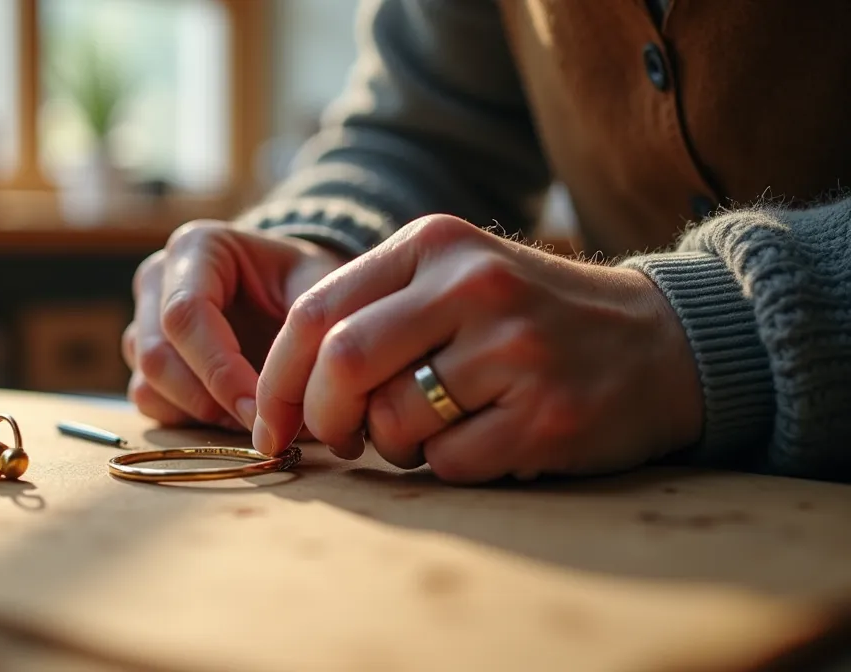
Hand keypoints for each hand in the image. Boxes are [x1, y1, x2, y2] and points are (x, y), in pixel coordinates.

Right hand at [123, 221, 347, 430]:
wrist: (295, 295)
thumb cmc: (308, 286)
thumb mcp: (320, 290)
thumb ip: (307, 333)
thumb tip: (293, 406)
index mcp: (197, 247)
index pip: (185, 314)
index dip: (220, 371)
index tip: (264, 411)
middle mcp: (158, 280)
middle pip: (157, 355)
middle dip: (212, 400)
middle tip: (263, 423)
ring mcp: (143, 321)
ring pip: (148, 384)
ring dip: (201, 413)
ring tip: (254, 415)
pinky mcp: (143, 360)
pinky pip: (149, 401)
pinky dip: (188, 419)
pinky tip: (232, 412)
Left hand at [252, 215, 702, 482]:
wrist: (662, 343)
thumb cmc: (530, 320)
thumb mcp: (453, 281)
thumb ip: (372, 314)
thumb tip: (286, 394)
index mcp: (434, 245)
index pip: (315, 310)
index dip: (276, 378)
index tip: (269, 423)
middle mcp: (472, 285)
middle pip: (343, 361)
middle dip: (320, 417)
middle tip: (333, 440)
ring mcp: (514, 349)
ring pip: (394, 420)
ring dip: (392, 446)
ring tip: (430, 432)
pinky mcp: (546, 414)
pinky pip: (449, 463)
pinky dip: (445, 467)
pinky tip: (481, 443)